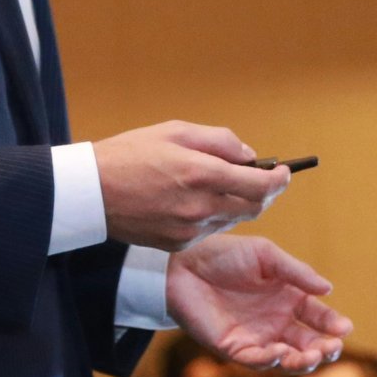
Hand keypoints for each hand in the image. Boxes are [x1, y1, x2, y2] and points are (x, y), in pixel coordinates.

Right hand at [95, 122, 286, 251]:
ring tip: (226, 185)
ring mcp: (189, 230)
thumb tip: (248, 156)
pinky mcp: (178, 244)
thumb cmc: (131, 154)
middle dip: (266, 193)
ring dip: (240, 204)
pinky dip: (215, 215)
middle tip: (265, 179)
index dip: (279, 179)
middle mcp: (200, 206)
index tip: (284, 171)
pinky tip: (199, 201)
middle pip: (254, 207)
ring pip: (234, 220)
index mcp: (202, 174)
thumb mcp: (176, 132)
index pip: (260, 184)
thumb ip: (219, 141)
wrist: (91, 192)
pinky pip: (210, 230)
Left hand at [168, 235, 351, 372]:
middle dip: (323, 349)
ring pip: (287, 359)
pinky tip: (279, 353)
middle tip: (332, 349)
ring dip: (301, 361)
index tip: (344, 328)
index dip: (333, 325)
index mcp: (289, 299)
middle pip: (308, 343)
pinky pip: (256, 360)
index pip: (319, 317)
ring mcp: (257, 337)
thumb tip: (328, 289)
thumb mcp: (266, 256)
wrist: (183, 265)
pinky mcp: (234, 348)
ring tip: (311, 356)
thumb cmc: (225, 255)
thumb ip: (296, 273)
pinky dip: (269, 361)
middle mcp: (277, 322)